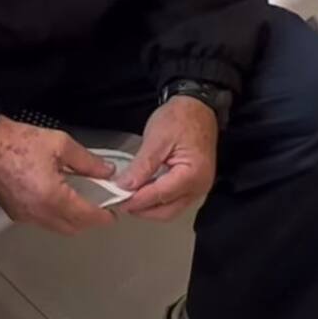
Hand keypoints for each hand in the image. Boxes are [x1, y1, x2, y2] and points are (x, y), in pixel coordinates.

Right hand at [0, 115, 117, 235]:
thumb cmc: (21, 141)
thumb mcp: (60, 144)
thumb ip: (87, 161)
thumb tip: (107, 172)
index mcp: (53, 197)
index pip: (85, 216)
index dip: (103, 216)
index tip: (113, 212)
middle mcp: (39, 214)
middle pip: (72, 228)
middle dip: (88, 220)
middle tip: (99, 206)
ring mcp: (25, 216)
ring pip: (57, 227)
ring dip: (71, 220)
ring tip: (79, 202)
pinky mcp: (15, 214)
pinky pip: (41, 222)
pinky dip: (54, 217)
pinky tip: (57, 199)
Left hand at [117, 97, 217, 221]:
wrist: (197, 107)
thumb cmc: (180, 118)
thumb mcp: (157, 139)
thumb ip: (142, 166)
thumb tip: (125, 186)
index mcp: (192, 175)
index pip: (160, 195)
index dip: (137, 200)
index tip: (118, 200)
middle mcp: (199, 187)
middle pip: (167, 211)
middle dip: (142, 209)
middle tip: (120, 201)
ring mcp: (199, 188)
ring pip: (170, 209)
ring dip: (149, 207)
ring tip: (129, 197)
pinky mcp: (194, 185)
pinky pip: (174, 200)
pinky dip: (157, 200)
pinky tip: (143, 192)